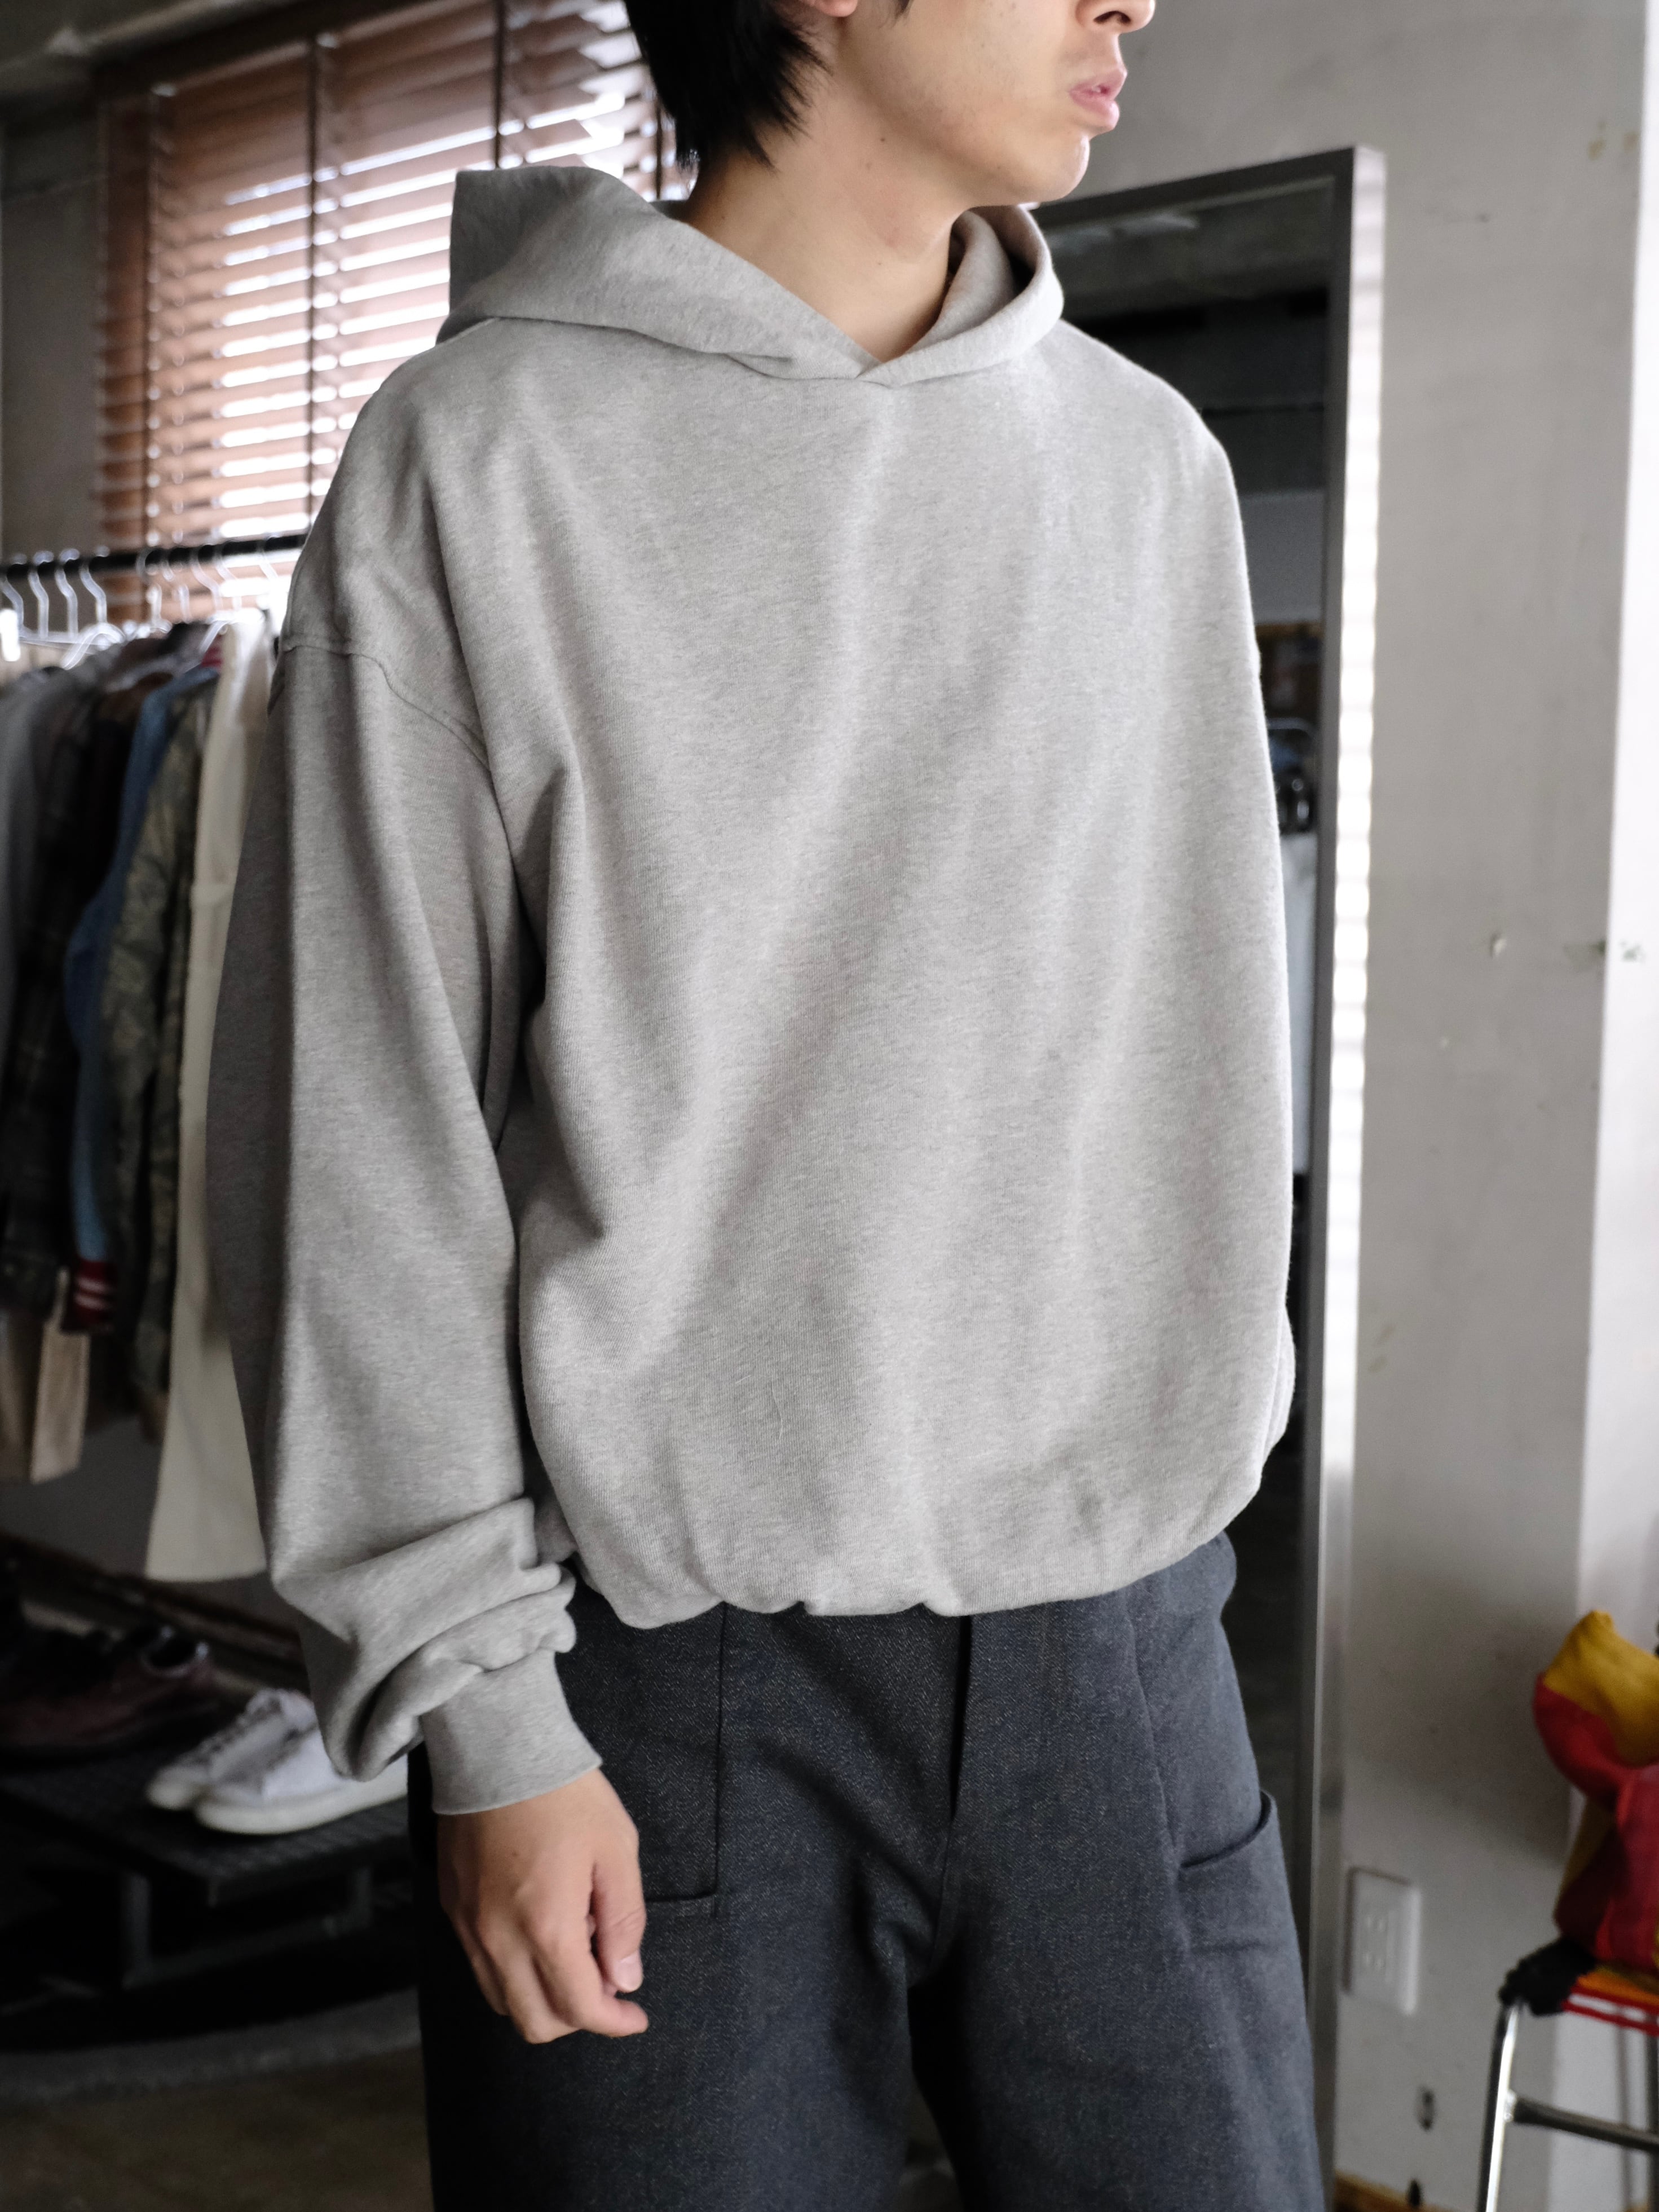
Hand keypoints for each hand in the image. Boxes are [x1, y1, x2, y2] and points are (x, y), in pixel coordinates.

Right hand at [436, 1768, 648, 2043]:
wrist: (499, 1750)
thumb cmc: (566, 1796)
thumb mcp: (616, 1851)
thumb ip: (624, 1922)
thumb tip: (626, 1978)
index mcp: (546, 1927)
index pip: (579, 2008)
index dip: (614, 2021)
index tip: (635, 2013)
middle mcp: (499, 1939)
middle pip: (535, 2021)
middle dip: (578, 2017)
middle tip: (607, 1983)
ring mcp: (468, 1926)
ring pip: (504, 2000)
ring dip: (543, 1997)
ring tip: (575, 1948)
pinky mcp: (452, 1908)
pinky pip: (481, 1967)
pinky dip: (514, 1971)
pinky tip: (540, 1930)